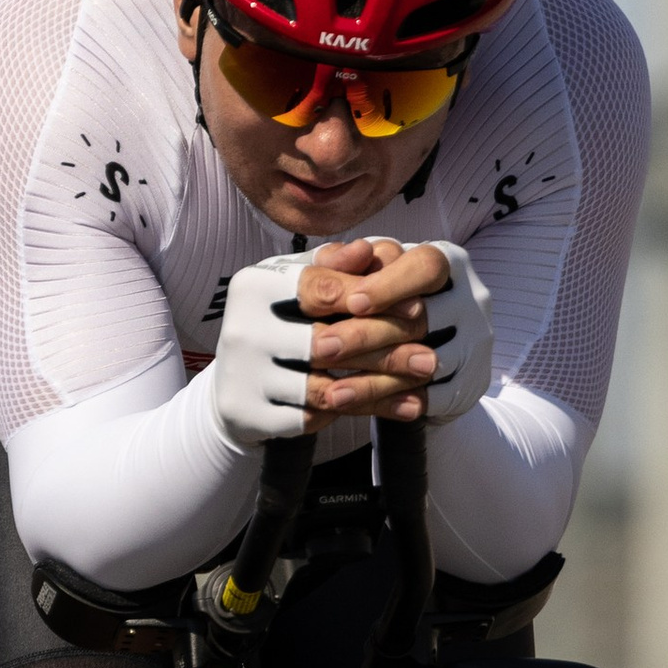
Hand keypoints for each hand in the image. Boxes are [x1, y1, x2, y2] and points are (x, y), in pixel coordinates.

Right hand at [207, 237, 442, 443]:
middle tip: (430, 358)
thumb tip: (367, 249)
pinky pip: (317, 418)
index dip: (372, 298)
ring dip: (381, 388)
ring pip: (327, 388)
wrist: (237, 386)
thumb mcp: (300, 284)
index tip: (417, 308)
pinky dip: (363, 413)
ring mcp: (245, 375)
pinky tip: (400, 408)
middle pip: (328, 343)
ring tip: (422, 387)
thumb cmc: (279, 323)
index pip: (322, 290)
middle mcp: (244, 329)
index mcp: (255, 286)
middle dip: (385, 350)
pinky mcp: (252, 415)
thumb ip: (335, 267)